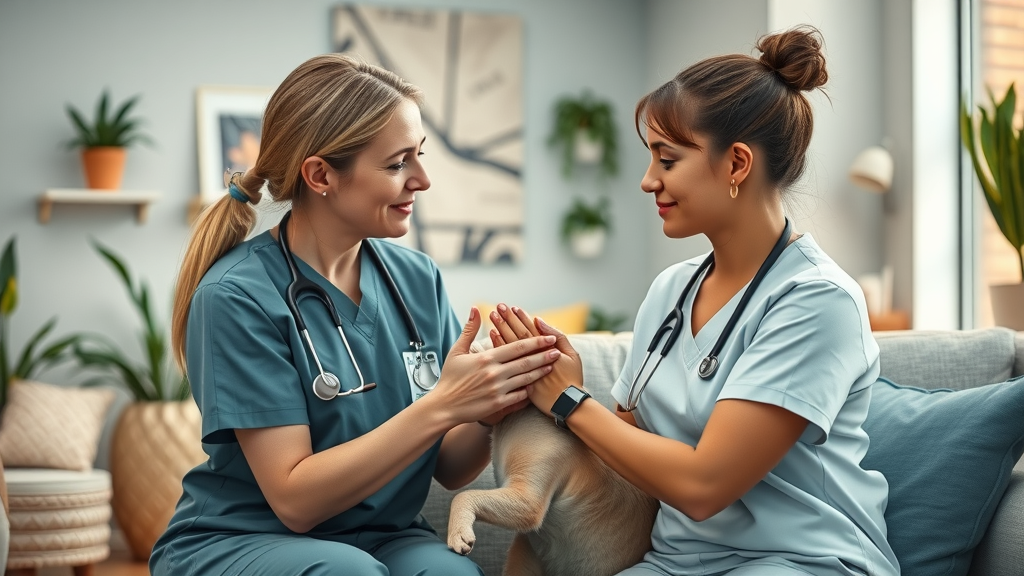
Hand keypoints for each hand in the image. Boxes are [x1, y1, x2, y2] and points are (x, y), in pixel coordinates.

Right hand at [427, 307, 559, 426]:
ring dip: (540, 372)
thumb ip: (469, 329)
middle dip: (544, 355)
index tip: (548, 337)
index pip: (516, 347)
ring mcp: (497, 390)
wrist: (443, 406)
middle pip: (525, 362)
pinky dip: (530, 391)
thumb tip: (476, 308)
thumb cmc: (449, 378)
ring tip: (553, 366)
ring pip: (525, 379)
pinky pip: (519, 397)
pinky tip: (539, 386)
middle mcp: (494, 373)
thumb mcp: (457, 351)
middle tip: (557, 350)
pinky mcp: (498, 404)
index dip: (535, 341)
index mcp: (486, 358)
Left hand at [489, 304, 584, 415]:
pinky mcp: (517, 380)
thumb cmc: (572, 378)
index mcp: (546, 350)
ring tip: (493, 316)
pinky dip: (499, 347)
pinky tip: (492, 336)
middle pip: (517, 335)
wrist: (567, 405)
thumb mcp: (572, 355)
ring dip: (500, 329)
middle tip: (499, 307)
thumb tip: (541, 322)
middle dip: (507, 320)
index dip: (521, 318)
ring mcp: (523, 370)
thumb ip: (558, 336)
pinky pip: (505, 361)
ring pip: (509, 346)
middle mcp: (532, 358)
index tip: (513, 307)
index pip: (530, 330)